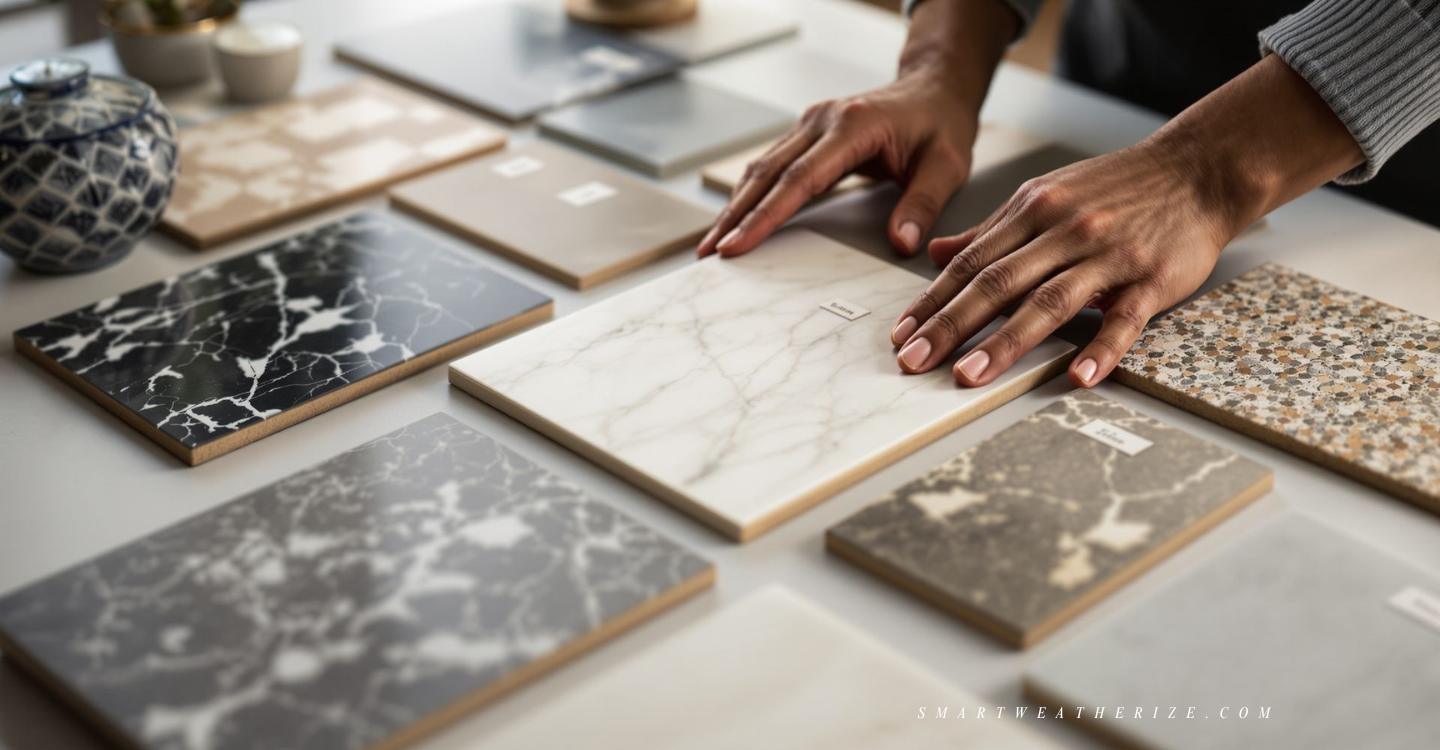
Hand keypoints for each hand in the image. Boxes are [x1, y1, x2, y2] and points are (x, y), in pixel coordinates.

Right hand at [697, 72, 978, 258]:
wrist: (934, 90)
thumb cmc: (940, 126)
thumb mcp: (947, 166)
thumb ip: (923, 204)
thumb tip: (902, 243)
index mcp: (853, 126)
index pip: (800, 178)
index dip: (766, 214)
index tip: (738, 244)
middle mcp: (822, 120)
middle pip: (767, 173)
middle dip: (735, 216)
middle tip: (709, 253)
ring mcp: (810, 125)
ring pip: (761, 169)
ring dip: (734, 208)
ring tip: (711, 245)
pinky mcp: (806, 135)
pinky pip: (770, 167)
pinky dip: (749, 196)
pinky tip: (733, 220)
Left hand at [891, 139, 1230, 387]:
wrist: (1198, 168)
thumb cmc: (1117, 188)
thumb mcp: (1046, 195)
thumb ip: (990, 230)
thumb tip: (934, 252)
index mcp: (1033, 210)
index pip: (971, 261)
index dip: (933, 299)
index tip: (901, 333)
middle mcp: (1064, 230)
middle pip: (997, 283)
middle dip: (950, 325)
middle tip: (915, 361)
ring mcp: (1108, 255)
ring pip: (1049, 302)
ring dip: (1005, 342)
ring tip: (969, 376)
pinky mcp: (1151, 278)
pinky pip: (1123, 318)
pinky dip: (1102, 348)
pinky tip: (1078, 377)